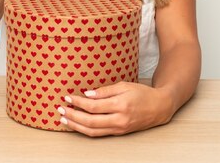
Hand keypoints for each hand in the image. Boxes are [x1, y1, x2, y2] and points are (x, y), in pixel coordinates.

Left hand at [57, 81, 174, 136]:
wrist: (159, 107)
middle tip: (60, 110)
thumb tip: (87, 94)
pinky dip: (86, 130)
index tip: (67, 98)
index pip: (93, 106)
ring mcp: (119, 128)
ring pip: (93, 131)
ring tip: (64, 120)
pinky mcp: (119, 133)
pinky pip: (99, 134)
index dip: (78, 103)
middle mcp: (119, 119)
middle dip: (73, 116)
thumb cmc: (142, 93)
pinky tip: (77, 124)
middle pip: (90, 121)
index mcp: (120, 105)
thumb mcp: (124, 85)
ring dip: (76, 126)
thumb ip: (105, 91)